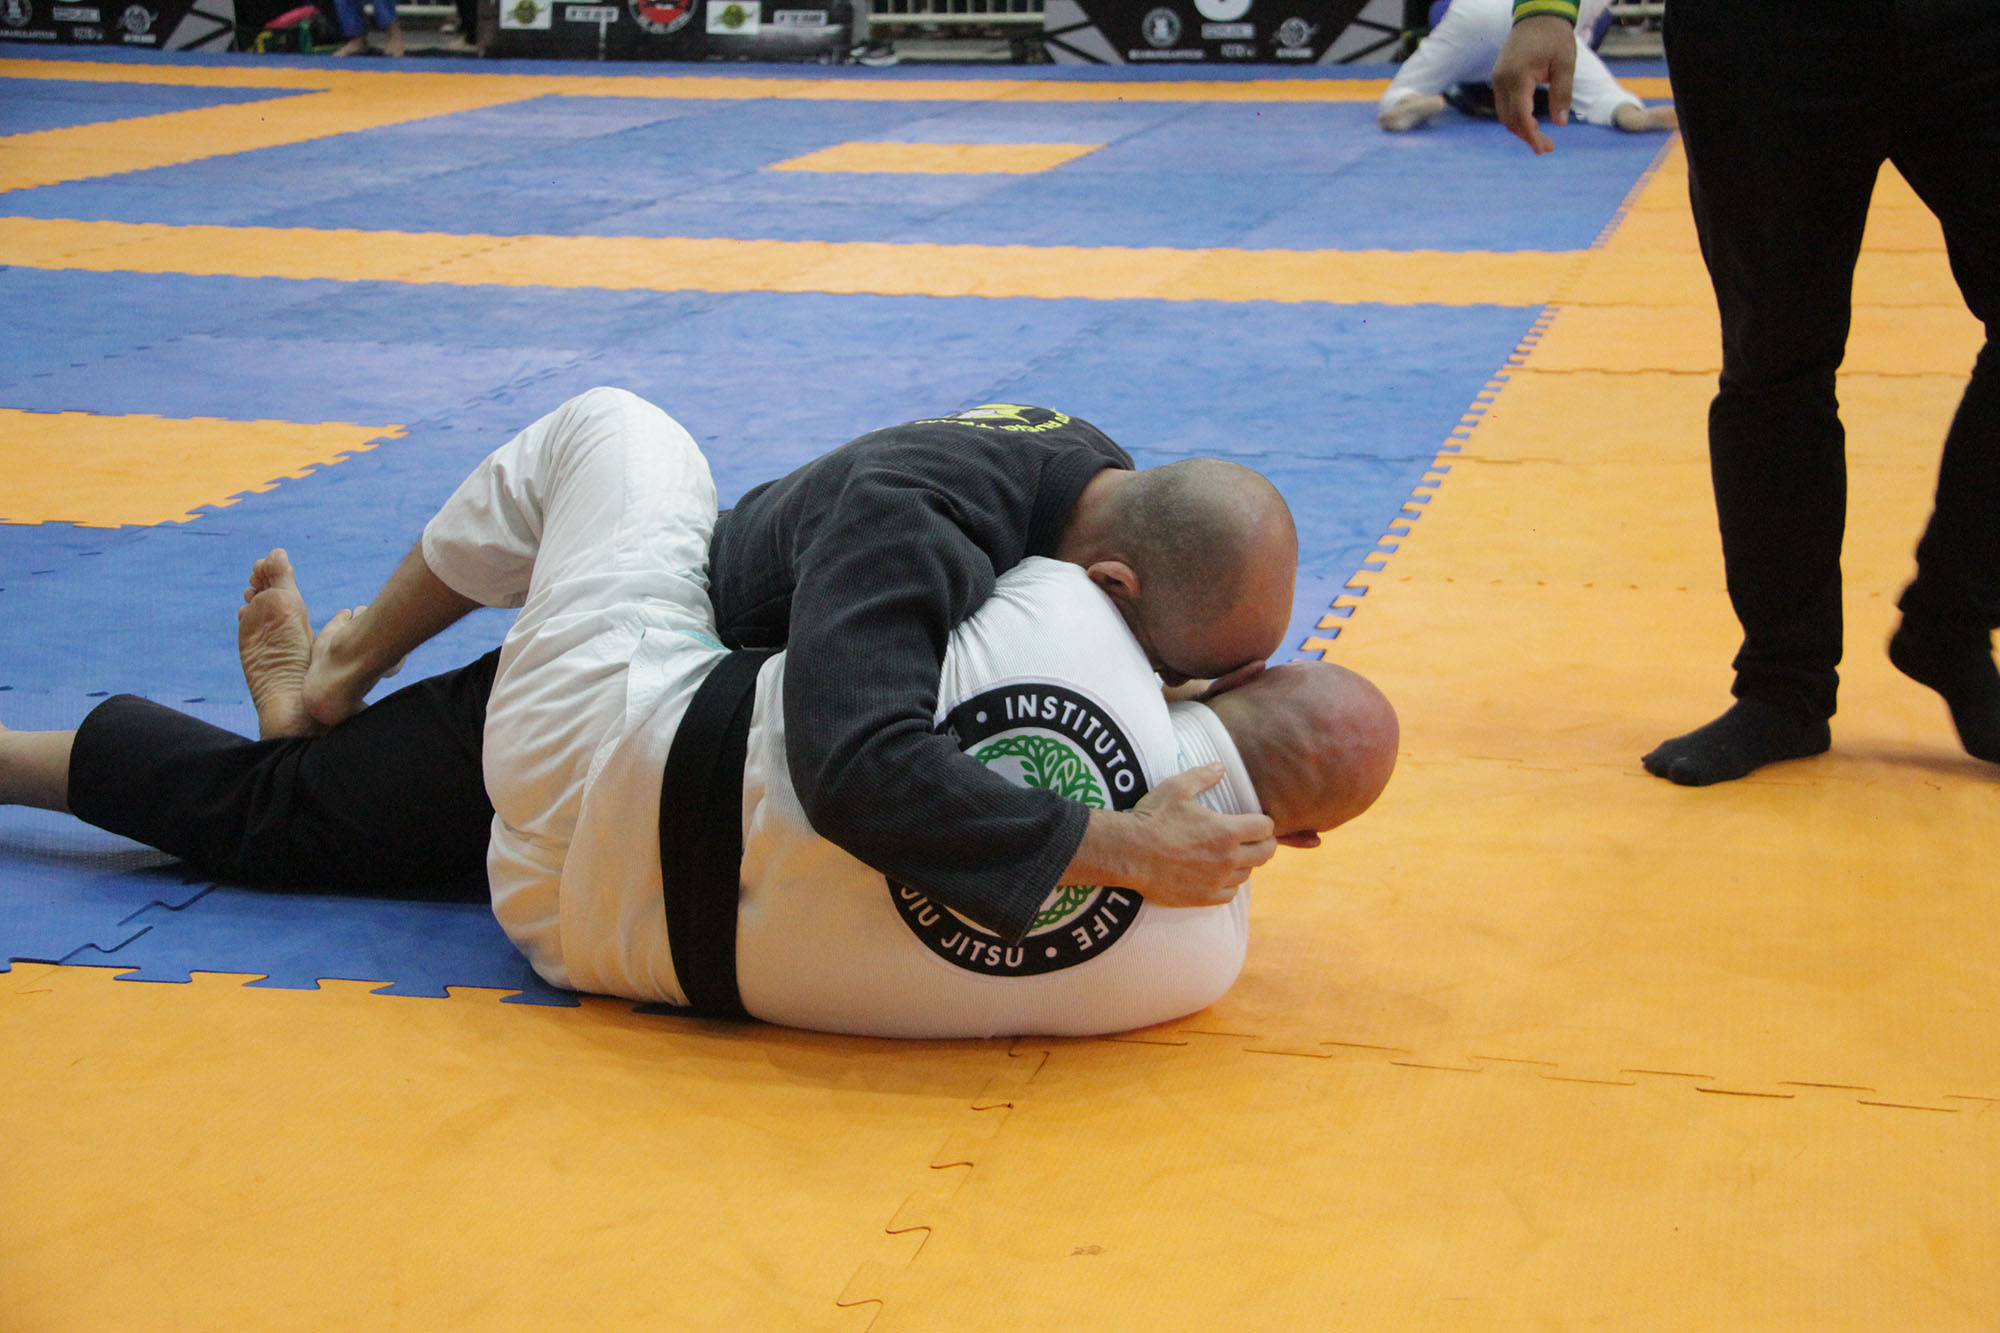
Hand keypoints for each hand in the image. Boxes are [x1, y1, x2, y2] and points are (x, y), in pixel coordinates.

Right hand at [1069, 764, 1275, 908]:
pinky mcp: (1203, 897)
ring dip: (1245, 864)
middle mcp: (1228, 858)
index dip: (1264, 822)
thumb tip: (1221, 766)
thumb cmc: (1152, 818)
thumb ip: (1203, 776)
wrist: (1129, 853)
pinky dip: (1229, 885)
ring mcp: (1216, 881)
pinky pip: (1229, 894)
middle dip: (1265, 844)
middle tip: (1256, 840)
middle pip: (1265, 854)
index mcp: (1227, 831)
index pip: (1265, 828)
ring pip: (1247, 875)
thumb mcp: (1176, 788)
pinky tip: (1219, 876)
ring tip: (1234, 856)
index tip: (1257, 821)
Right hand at [1493, 13, 1576, 153]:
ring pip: (1504, 115)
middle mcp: (1502, 80)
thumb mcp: (1565, 64)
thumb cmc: (1555, 37)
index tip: (1543, 149)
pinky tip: (1530, 123)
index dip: (1531, 136)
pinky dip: (1515, 118)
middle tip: (1546, 148)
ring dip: (1520, 129)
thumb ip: (1563, 94)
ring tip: (1540, 138)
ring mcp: (1498, 79)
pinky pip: (1503, 105)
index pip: (1521, 115)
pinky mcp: (1499, 78)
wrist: (1538, 15)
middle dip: (1527, 137)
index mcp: (1519, 76)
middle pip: (1509, 119)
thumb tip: (1561, 123)